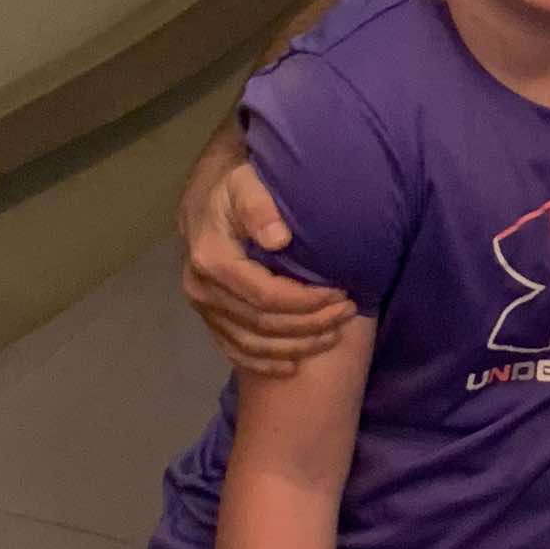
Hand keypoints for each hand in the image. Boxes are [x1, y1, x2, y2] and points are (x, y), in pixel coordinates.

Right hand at [181, 152, 354, 377]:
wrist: (206, 200)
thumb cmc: (234, 188)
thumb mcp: (246, 183)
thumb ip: (259, 206)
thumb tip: (278, 238)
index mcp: (212, 260)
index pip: (266, 295)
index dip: (307, 301)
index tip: (341, 294)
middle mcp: (202, 289)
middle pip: (263, 323)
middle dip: (310, 324)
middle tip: (347, 313)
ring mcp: (203, 309)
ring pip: (252, 343)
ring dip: (296, 346)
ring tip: (333, 336)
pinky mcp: (208, 319)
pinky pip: (235, 351)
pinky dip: (265, 363)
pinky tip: (294, 366)